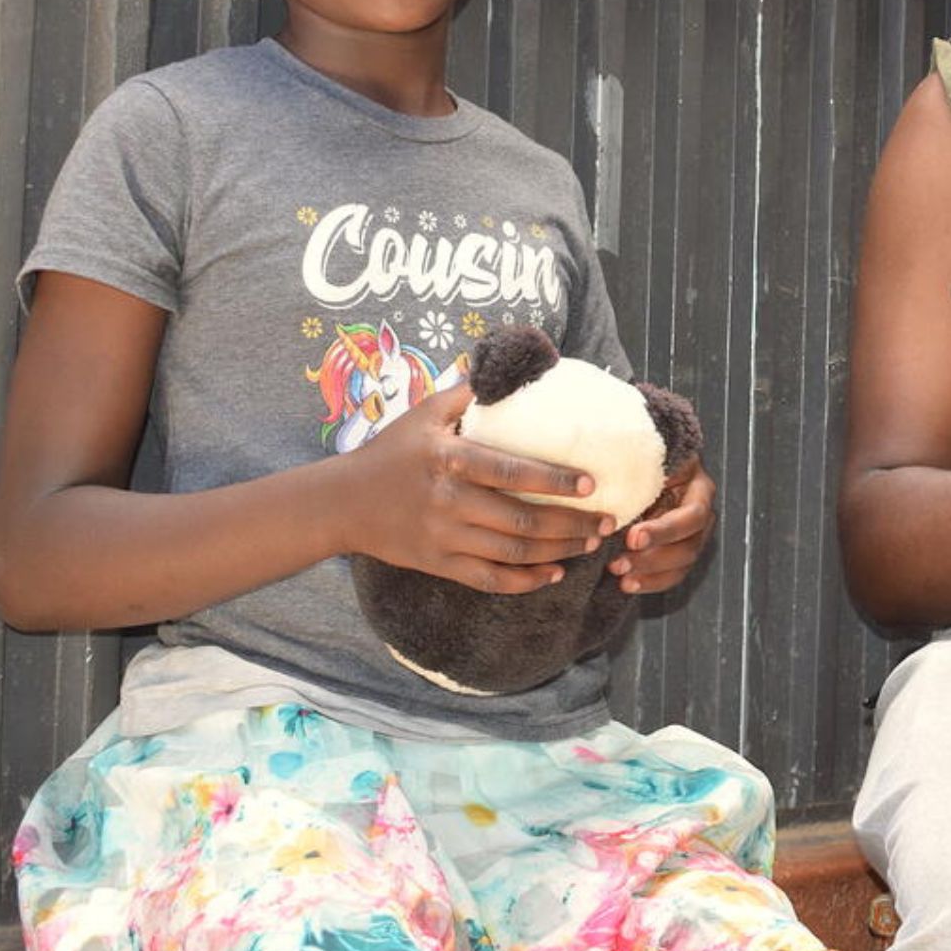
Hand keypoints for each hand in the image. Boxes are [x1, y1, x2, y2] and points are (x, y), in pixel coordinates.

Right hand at [338, 384, 609, 593]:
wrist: (342, 503)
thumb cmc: (391, 452)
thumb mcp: (424, 413)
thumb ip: (468, 393)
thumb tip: (511, 369)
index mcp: (451, 459)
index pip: (513, 472)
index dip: (556, 480)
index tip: (593, 483)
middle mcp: (450, 501)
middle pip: (523, 519)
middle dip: (572, 523)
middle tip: (607, 521)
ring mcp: (445, 538)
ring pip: (513, 552)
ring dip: (558, 552)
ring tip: (589, 544)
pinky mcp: (439, 564)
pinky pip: (490, 579)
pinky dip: (525, 582)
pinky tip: (553, 575)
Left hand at [610, 456, 716, 593]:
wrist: (639, 468)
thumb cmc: (644, 459)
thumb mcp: (646, 459)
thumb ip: (642, 471)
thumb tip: (622, 486)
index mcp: (700, 489)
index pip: (692, 515)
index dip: (665, 530)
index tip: (633, 537)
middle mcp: (701, 515)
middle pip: (689, 546)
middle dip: (653, 558)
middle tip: (619, 561)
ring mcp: (692, 536)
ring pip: (681, 565)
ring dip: (649, 573)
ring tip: (619, 572)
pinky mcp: (678, 553)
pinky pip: (671, 575)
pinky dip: (649, 582)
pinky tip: (627, 584)